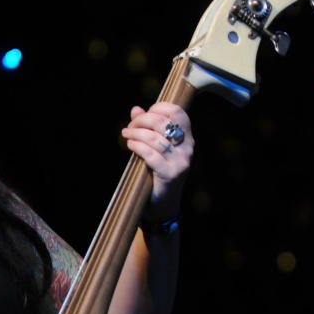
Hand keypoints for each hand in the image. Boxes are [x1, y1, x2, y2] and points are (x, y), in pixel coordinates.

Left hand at [120, 102, 193, 217]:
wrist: (163, 205)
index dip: (159, 108)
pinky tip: (130, 145)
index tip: (144, 113)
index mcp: (187, 138)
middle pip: (163, 122)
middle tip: (130, 126)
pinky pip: (150, 154)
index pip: (178, 112)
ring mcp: (180, 161)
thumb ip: (148, 127)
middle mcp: (187, 148)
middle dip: (142, 120)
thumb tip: (136, 109)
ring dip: (136, 133)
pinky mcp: (170, 174)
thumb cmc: (157, 174)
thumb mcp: (155, 148)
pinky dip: (137, 146)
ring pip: (155, 138)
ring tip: (126, 134)